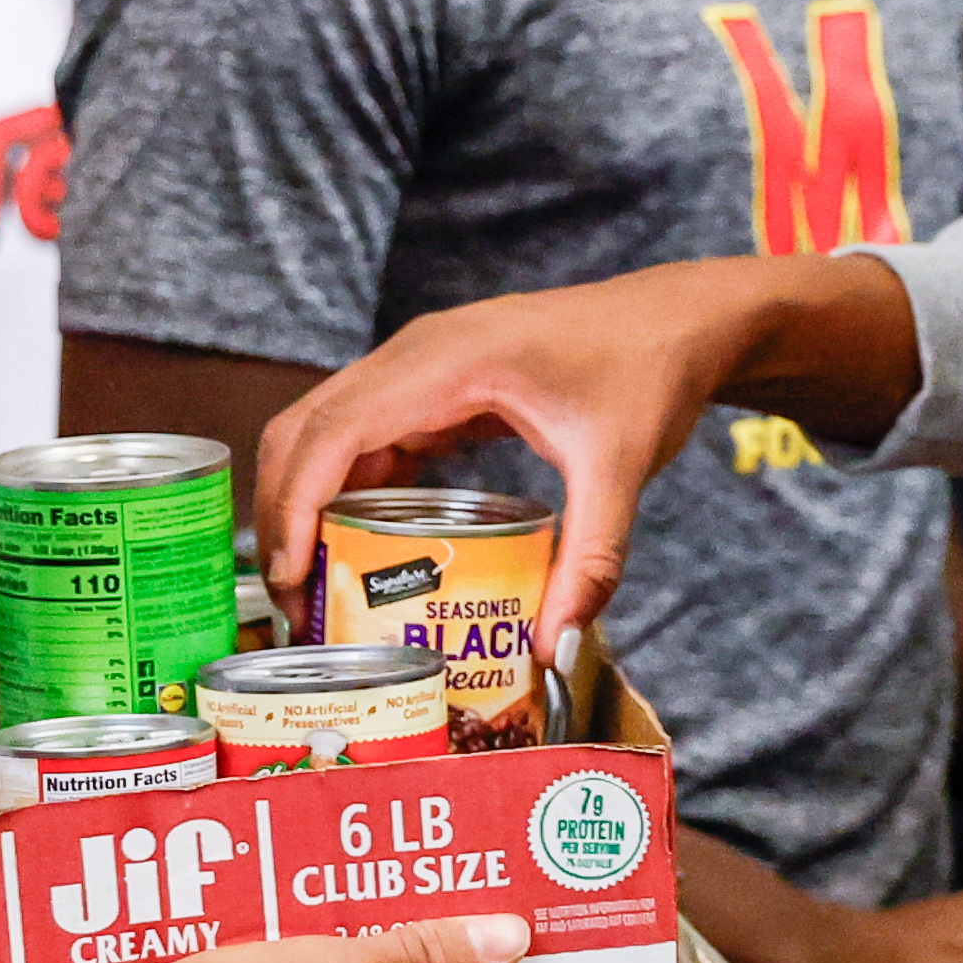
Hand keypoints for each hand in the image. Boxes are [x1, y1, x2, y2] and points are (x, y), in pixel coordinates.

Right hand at [257, 253, 908, 644]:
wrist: (679, 318)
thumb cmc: (649, 370)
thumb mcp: (621, 467)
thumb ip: (590, 558)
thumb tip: (555, 645)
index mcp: (447, 361)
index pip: (334, 430)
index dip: (295, 504)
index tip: (289, 577)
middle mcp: (417, 354)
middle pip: (307, 428)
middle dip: (283, 511)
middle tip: (292, 600)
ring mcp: (420, 364)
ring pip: (327, 428)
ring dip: (307, 499)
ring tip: (316, 585)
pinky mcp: (435, 382)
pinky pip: (366, 432)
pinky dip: (348, 486)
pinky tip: (363, 547)